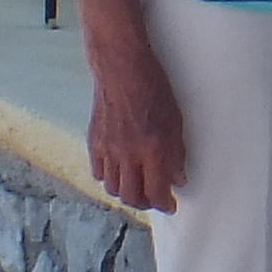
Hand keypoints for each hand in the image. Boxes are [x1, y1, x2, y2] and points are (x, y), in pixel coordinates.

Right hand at [87, 45, 186, 212]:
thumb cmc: (152, 87)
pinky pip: (99, 173)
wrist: (121, 67)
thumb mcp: (175, 120)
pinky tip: (119, 172)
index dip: (165, 204)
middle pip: (132, 197)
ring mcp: (108, 149)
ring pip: (113, 189)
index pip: (156, 192)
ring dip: (127, 193)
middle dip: (146, 203)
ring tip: (137, 186)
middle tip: (154, 199)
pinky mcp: (94, 142)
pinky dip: (109, 178)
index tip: (170, 204)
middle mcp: (128, 153)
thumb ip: (176, 153)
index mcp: (152, 148)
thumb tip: (177, 178)